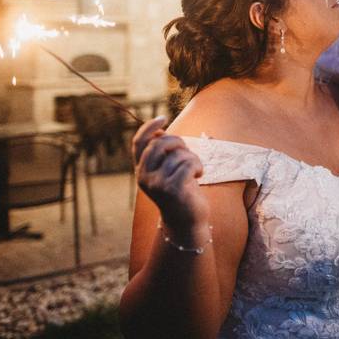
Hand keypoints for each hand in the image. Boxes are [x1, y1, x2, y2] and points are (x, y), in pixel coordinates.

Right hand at [132, 116, 208, 237]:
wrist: (186, 221)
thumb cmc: (181, 191)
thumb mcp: (168, 171)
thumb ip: (163, 154)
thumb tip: (160, 131)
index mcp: (141, 170)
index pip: (139, 142)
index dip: (149, 127)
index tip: (164, 117)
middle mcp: (144, 176)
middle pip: (160, 143)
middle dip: (179, 142)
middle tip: (188, 154)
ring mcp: (156, 183)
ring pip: (178, 154)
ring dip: (192, 158)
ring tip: (195, 170)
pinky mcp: (172, 189)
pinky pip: (188, 164)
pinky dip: (198, 165)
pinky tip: (199, 175)